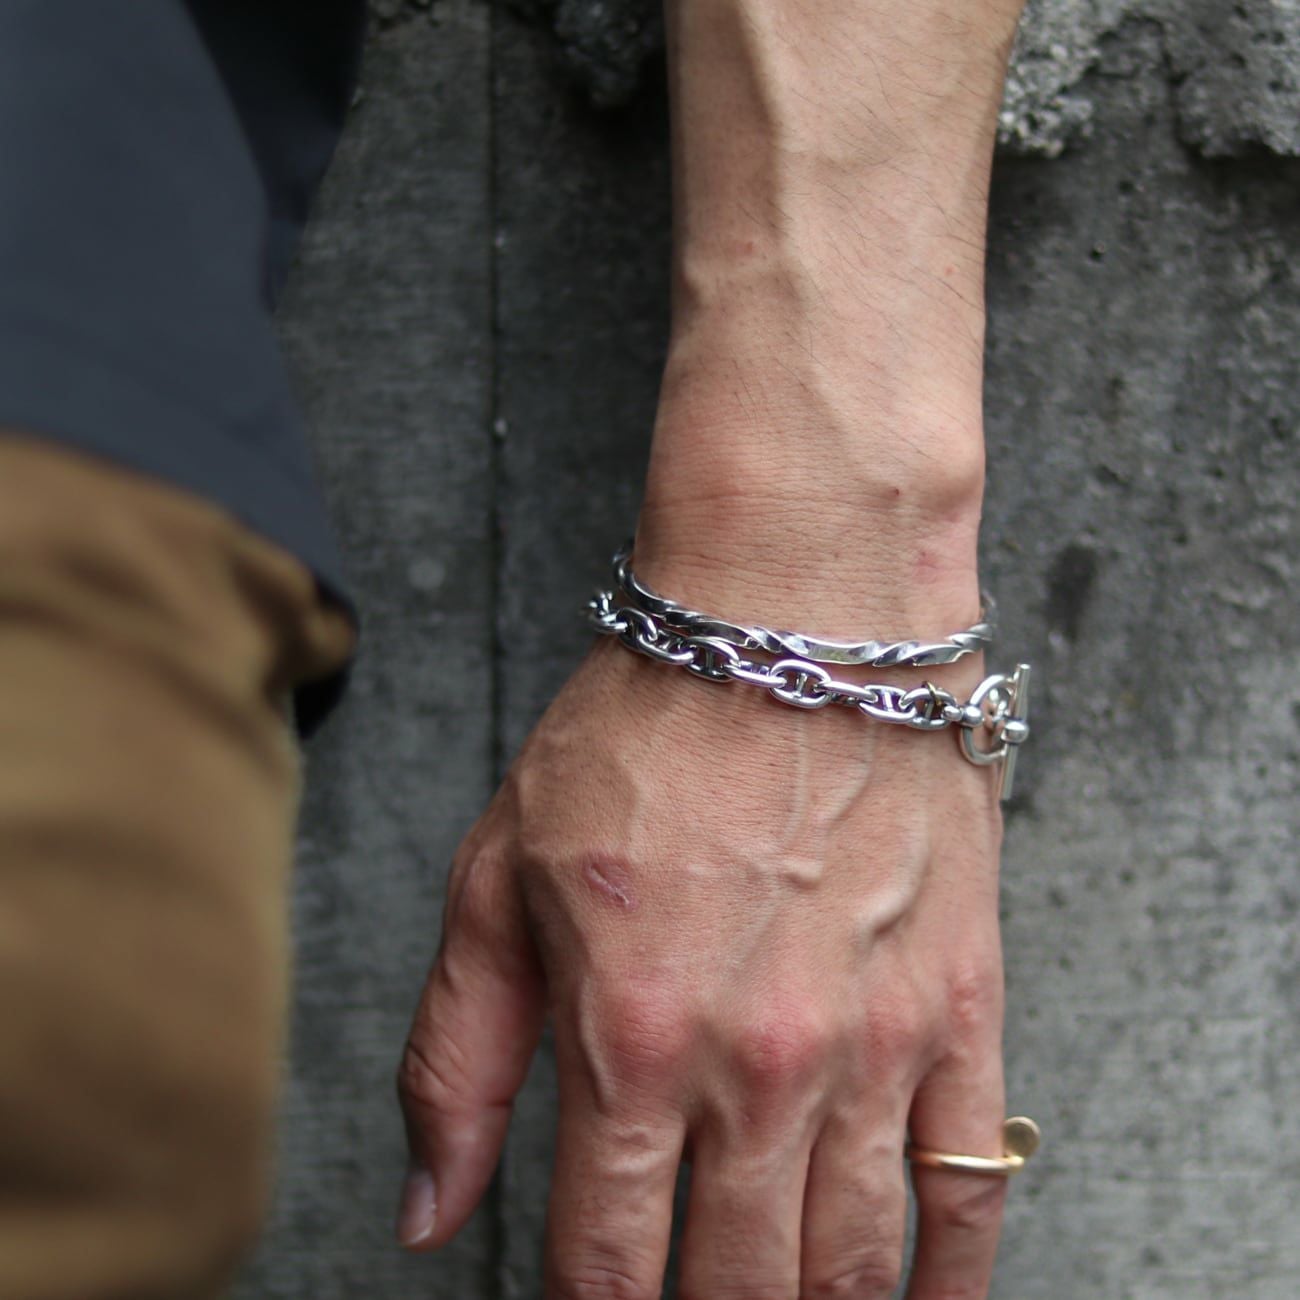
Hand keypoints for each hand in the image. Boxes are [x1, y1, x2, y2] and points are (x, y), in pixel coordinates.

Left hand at [395, 625, 1008, 1296]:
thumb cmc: (645, 729)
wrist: (796, 620)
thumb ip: (457, 1056)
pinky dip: (947, 1279)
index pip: (602, 1269)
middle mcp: (758, 1065)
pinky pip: (970, 1187)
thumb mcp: (498, 876)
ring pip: (849, 1267)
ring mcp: (873, 1044)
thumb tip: (426, 1213)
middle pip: (733, 1290)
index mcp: (630, 1039)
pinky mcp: (960, 1007)